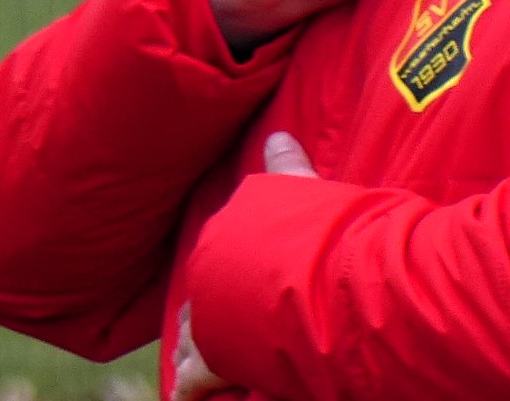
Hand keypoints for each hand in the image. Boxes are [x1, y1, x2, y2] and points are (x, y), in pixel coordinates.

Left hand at [170, 135, 314, 400]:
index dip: (229, 268)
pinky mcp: (210, 361)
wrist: (325, 277)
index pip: (219, 249)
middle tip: (218, 322)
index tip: (236, 277)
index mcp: (225, 228)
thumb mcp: (305, 185)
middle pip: (201, 293)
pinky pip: (191, 382)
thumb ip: (286, 164)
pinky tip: (184, 396)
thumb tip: (277, 134)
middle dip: (208, 307)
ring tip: (195, 360)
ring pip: (191, 336)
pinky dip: (189, 392)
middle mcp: (206, 269)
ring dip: (196, 349)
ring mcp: (205, 316)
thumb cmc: (320, 227)